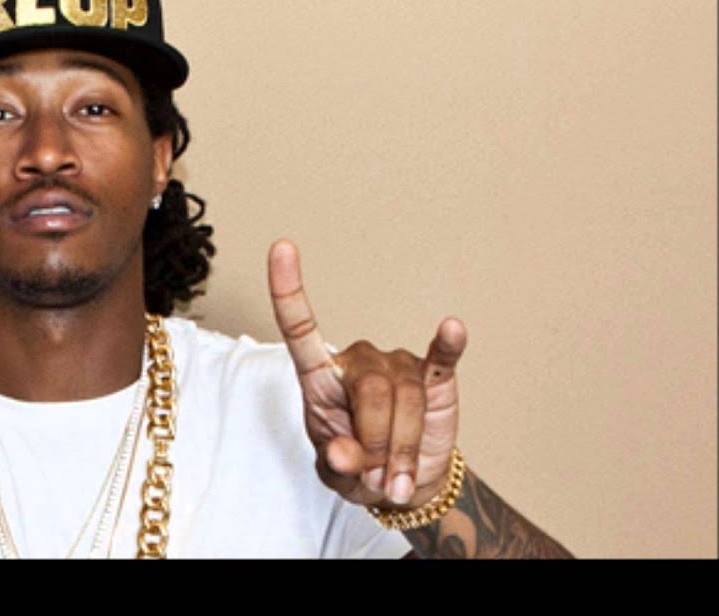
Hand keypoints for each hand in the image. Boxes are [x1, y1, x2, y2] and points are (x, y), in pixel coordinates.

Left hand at [267, 240, 463, 509]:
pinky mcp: (434, 377)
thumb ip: (336, 462)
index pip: (300, 328)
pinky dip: (448, 345)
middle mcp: (358, 362)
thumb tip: (344, 453)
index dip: (289, 290)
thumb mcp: (335, 473)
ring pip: (406, 399)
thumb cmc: (357, 467)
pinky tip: (452, 329)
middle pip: (370, 390)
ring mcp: (398, 365)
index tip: (281, 247)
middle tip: (374, 476)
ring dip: (402, 448)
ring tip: (393, 476)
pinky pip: (442, 358)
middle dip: (376, 441)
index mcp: (320, 377)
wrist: (401, 486)